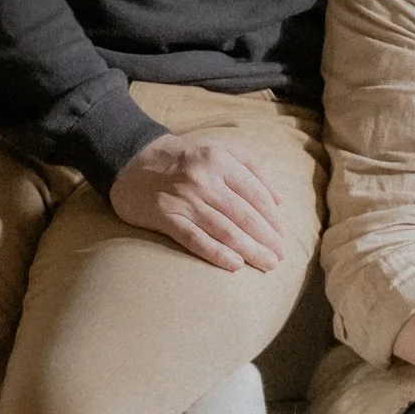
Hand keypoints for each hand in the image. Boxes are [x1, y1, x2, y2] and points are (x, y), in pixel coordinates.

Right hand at [107, 131, 292, 271]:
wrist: (132, 160)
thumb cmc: (184, 158)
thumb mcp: (218, 148)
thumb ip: (251, 166)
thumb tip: (278, 200)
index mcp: (220, 160)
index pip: (255, 194)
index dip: (273, 218)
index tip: (282, 235)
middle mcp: (204, 179)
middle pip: (244, 215)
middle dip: (266, 238)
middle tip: (280, 256)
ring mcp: (184, 199)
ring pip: (225, 229)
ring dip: (250, 250)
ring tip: (267, 264)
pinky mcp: (165, 216)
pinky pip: (196, 239)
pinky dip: (217, 253)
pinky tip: (235, 265)